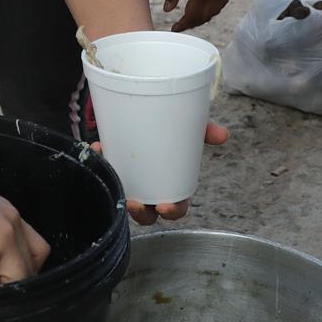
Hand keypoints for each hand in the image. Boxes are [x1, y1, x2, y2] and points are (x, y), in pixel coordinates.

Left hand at [90, 120, 228, 225]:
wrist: (143, 108)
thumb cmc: (170, 126)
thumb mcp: (187, 126)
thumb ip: (203, 129)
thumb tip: (223, 134)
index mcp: (172, 184)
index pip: (175, 207)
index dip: (171, 212)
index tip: (164, 207)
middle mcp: (150, 187)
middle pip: (147, 213)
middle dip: (140, 213)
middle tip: (134, 202)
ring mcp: (129, 179)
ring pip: (122, 199)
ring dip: (116, 194)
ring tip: (111, 178)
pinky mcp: (111, 168)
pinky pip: (103, 173)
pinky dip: (99, 161)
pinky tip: (98, 147)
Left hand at [165, 0, 231, 31]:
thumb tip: (167, 10)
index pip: (192, 16)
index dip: (183, 25)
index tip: (174, 29)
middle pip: (204, 17)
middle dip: (192, 24)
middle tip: (181, 25)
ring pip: (214, 12)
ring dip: (202, 18)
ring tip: (191, 19)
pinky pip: (221, 4)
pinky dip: (213, 10)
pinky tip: (205, 9)